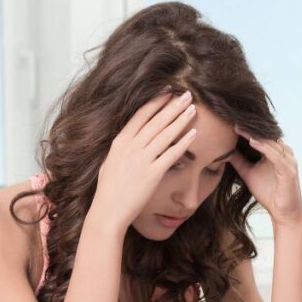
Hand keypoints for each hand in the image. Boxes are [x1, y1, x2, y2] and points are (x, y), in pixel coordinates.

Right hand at [92, 90, 197, 230]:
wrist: (108, 210)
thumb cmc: (108, 189)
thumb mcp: (110, 161)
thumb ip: (122, 148)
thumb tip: (130, 138)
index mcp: (120, 142)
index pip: (140, 116)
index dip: (155, 102)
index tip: (167, 91)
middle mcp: (131, 147)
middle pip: (156, 121)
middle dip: (173, 106)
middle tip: (187, 94)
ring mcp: (142, 159)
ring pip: (165, 134)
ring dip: (181, 119)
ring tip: (193, 109)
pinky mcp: (153, 173)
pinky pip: (171, 154)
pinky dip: (183, 143)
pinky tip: (193, 134)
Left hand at [232, 127, 301, 228]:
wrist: (283, 213)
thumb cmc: (269, 194)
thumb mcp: (249, 173)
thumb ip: (239, 161)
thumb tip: (224, 150)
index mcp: (276, 153)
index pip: (261, 136)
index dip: (247, 129)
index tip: (230, 121)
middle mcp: (284, 154)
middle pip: (266, 135)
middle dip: (250, 127)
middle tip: (233, 118)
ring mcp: (288, 161)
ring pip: (271, 142)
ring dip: (255, 134)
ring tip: (239, 127)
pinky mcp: (288, 171)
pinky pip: (275, 155)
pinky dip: (264, 147)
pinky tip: (251, 141)